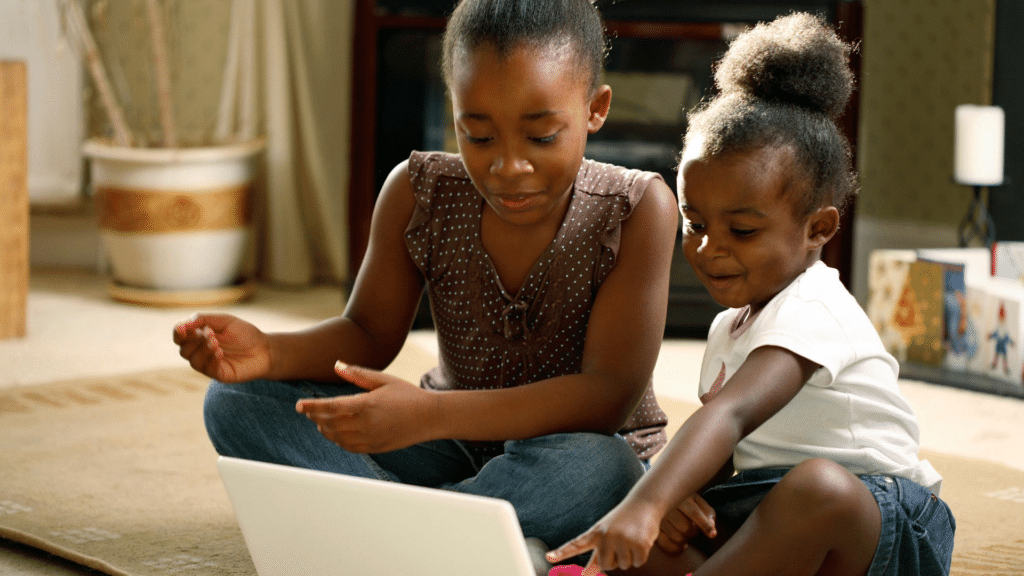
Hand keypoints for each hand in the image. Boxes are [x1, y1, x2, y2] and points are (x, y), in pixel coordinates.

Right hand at [173, 313, 270, 382]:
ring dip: (202, 350)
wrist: (265, 349)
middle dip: (193, 341)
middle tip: (209, 333)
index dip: (178, 332)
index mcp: (200, 337)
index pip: (180, 337)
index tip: (183, 328)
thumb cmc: (245, 334)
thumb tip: (184, 324)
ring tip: (216, 343)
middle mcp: (202, 352)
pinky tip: (220, 353)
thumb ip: (204, 319)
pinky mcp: (219, 374)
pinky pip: (207, 369)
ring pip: (193, 361)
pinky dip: (211, 359)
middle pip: (183, 350)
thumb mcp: (224, 321)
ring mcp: (209, 364)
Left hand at [295, 362, 440, 452]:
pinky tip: (336, 433)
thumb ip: (358, 374)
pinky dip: (338, 440)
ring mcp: (370, 438)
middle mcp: (365, 424)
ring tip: (320, 422)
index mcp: (366, 404)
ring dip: (325, 429)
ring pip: (337, 437)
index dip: (311, 406)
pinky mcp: (375, 447)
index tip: (299, 405)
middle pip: (329, 423)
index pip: (330, 407)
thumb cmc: (407, 395)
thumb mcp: (383, 379)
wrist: (429, 417)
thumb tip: (337, 365)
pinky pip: (349, 447)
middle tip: (308, 412)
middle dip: (315, 417)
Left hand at [546, 497, 662, 572]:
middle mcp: (606, 536)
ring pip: (624, 566)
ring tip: (631, 538)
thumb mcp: (606, 533)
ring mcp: (622, 539)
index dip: (562, 553)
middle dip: (615, 560)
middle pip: (606, 565)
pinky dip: (641, 556)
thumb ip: (596, 554)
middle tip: (621, 542)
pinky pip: (637, 563)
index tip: (549, 558)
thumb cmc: (622, 521)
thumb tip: (585, 574)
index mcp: (595, 533)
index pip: (576, 545)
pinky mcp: (638, 543)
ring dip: (630, 556)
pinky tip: (641, 540)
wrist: (643, 503)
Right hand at [656, 494, 715, 554]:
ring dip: (685, 540)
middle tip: (692, 528)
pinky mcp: (653, 528)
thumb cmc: (685, 501)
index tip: (712, 535)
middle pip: (686, 528)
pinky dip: (675, 548)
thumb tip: (712, 529)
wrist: (660, 496)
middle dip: (693, 532)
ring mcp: (658, 518)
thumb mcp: (698, 502)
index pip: (694, 513)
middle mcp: (667, 507)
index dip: (705, 525)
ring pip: (677, 538)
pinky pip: (665, 544)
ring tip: (684, 534)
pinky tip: (680, 544)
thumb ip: (708, 513)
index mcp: (680, 498)